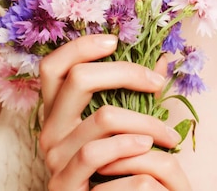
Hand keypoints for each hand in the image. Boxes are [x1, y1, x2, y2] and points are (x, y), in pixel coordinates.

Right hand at [39, 34, 191, 189]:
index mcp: (59, 110)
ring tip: (166, 133)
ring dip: (144, 120)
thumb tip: (161, 58)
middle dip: (125, 72)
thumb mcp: (123, 124)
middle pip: (78, 78)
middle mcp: (50, 129)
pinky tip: (149, 148)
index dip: (81, 47)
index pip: (54, 66)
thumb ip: (136, 93)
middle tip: (157, 82)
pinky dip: (129, 145)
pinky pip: (96, 153)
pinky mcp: (63, 184)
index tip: (115, 41)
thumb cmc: (115, 164)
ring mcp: (54, 157)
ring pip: (102, 117)